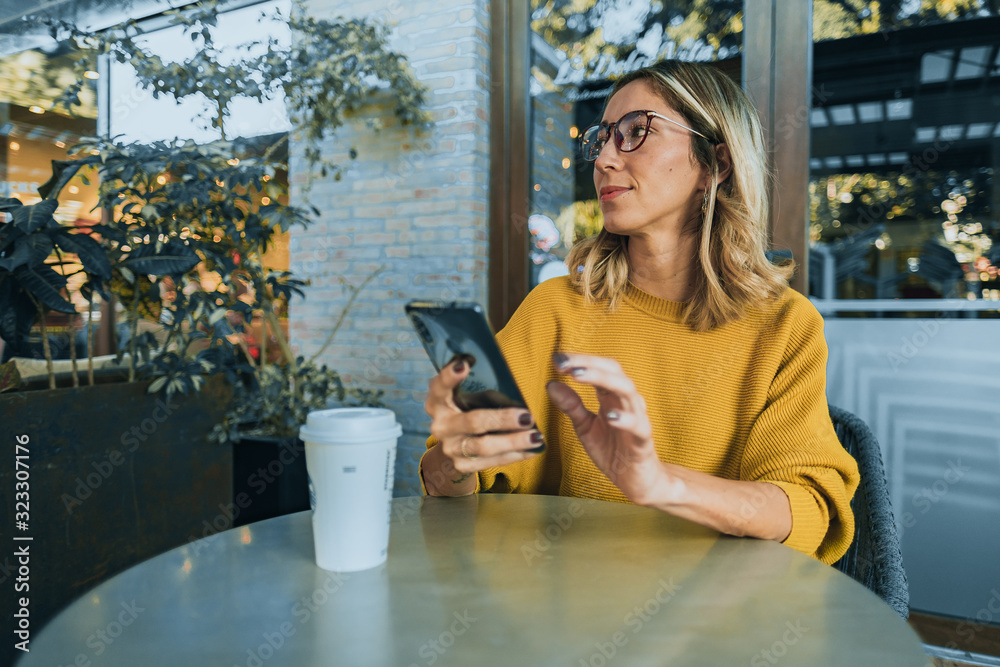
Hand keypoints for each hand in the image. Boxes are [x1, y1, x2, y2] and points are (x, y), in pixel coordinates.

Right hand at [423, 357, 543, 493]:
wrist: (455, 446)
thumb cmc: (469, 411)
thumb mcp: (472, 397)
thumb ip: (487, 392)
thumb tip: (520, 399)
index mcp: (438, 401)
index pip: (440, 386)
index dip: (450, 375)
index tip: (465, 364)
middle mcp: (441, 425)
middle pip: (473, 421)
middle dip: (503, 419)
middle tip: (527, 417)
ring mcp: (450, 447)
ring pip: (484, 446)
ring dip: (513, 441)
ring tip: (536, 436)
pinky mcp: (461, 465)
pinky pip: (492, 461)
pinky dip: (515, 455)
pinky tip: (533, 449)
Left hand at [546, 353, 668, 504]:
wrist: (636, 480)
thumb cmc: (613, 450)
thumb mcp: (585, 427)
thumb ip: (571, 406)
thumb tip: (551, 383)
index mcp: (611, 397)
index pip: (599, 368)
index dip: (580, 360)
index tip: (556, 359)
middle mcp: (626, 402)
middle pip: (614, 372)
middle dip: (588, 363)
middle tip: (564, 364)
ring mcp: (637, 419)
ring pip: (627, 391)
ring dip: (603, 380)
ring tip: (578, 376)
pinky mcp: (643, 441)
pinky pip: (638, 426)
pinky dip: (625, 419)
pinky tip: (609, 416)